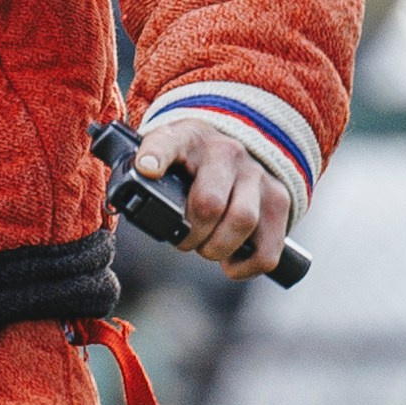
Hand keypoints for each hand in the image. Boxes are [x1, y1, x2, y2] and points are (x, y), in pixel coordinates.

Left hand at [130, 115, 290, 278]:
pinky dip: (247, 266)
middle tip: (184, 240)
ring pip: (243, 221)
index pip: (168, 142)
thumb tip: (126, 202)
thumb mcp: (165, 156)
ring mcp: (256, 175)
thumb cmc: (189, 163)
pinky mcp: (279, 199)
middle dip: (190, 235)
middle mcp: (225, 152)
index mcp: (187, 138)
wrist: (235, 145)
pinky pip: (268, 248)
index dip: (157, 156)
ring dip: (217, 249)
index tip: (147, 169)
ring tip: (207, 248)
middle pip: (209, 202)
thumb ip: (146, 173)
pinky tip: (231, 261)